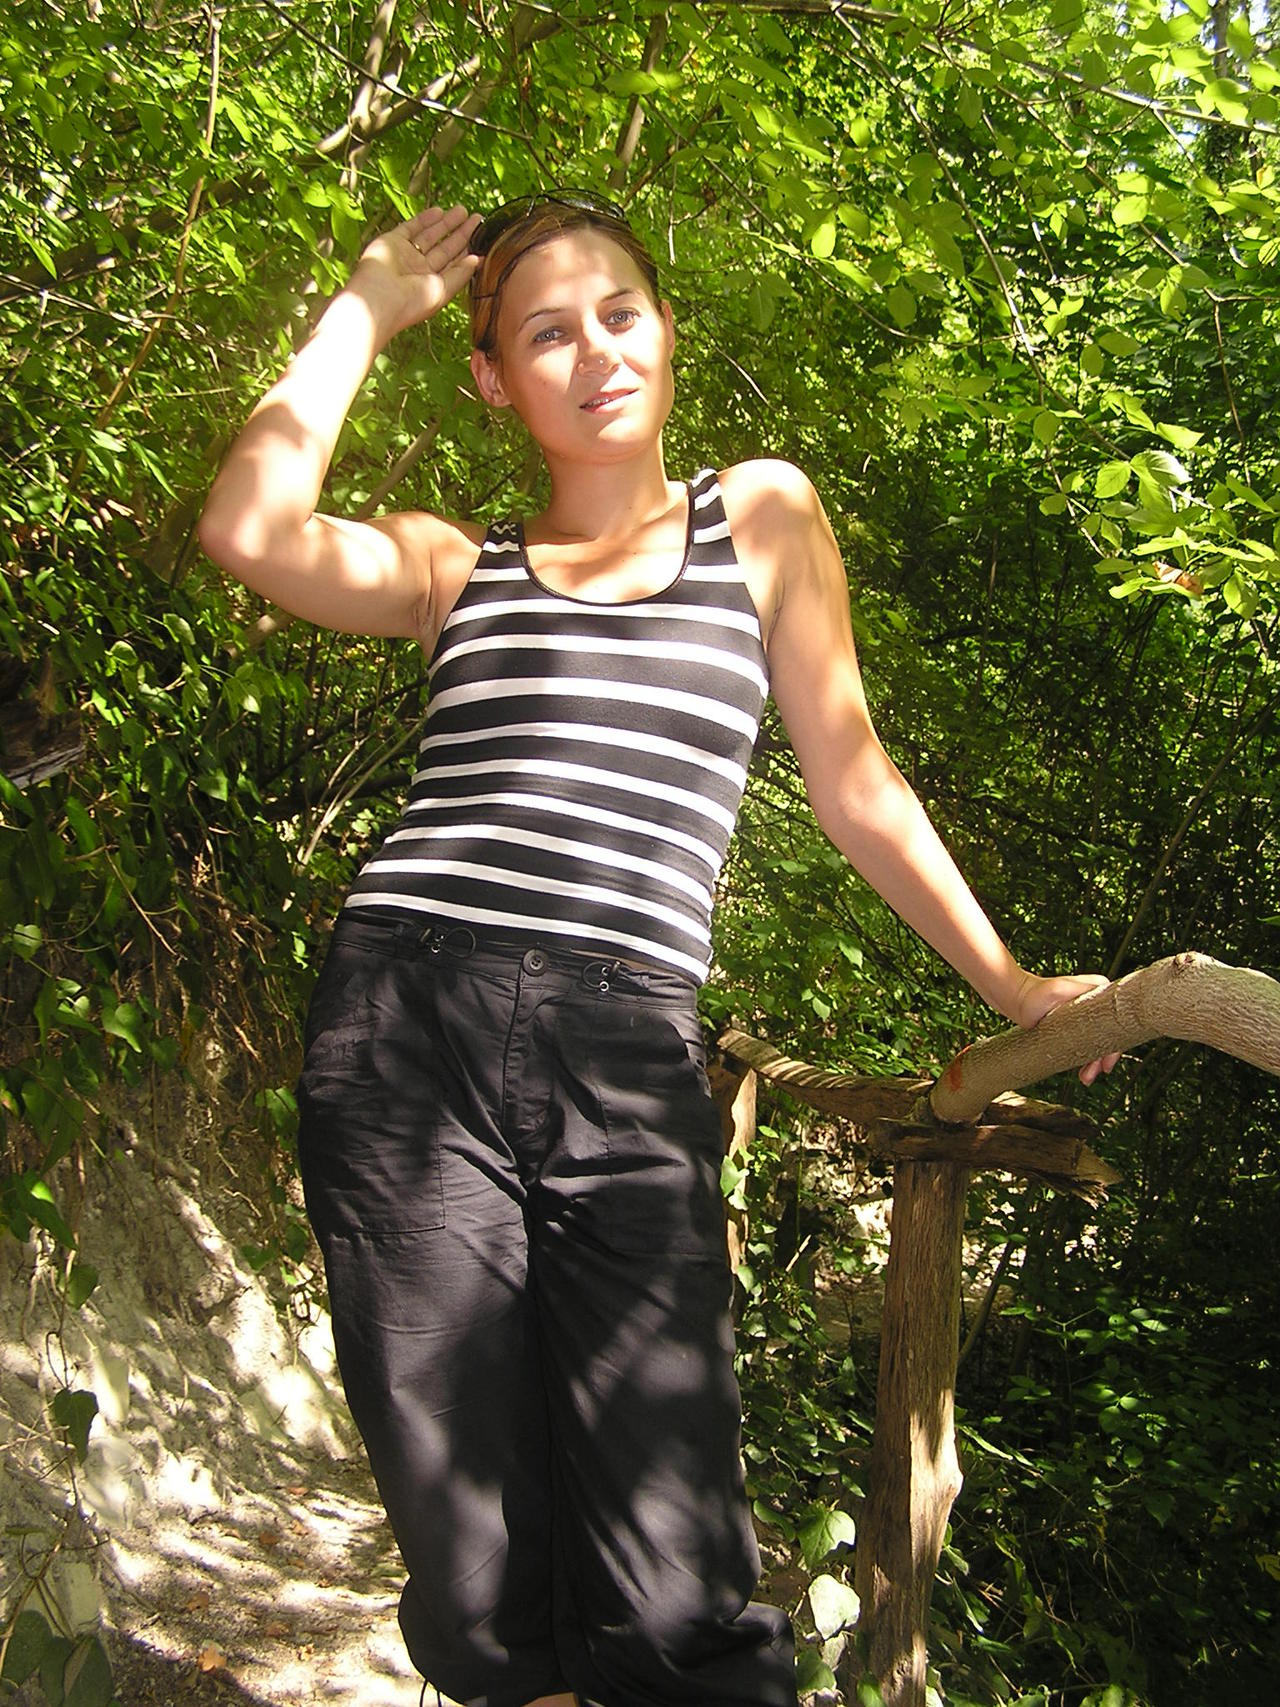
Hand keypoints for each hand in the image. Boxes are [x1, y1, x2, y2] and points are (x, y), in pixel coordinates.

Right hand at [349, 204, 481, 339]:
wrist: (377, 299)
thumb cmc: (412, 303)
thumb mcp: (443, 290)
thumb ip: (460, 274)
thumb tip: (477, 259)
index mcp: (432, 285)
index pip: (453, 265)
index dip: (468, 250)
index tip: (483, 238)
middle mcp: (419, 270)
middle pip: (445, 248)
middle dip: (460, 233)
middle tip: (477, 218)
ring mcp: (405, 255)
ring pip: (430, 235)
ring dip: (446, 223)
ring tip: (463, 210)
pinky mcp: (392, 242)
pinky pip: (411, 227)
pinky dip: (424, 219)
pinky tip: (439, 212)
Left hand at [1010, 969, 1121, 1085]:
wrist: (1017, 1000)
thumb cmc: (1033, 994)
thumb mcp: (1055, 991)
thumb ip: (1073, 991)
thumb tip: (1094, 993)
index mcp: (1099, 989)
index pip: (1116, 1022)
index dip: (1114, 1047)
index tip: (1105, 1066)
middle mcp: (1098, 1001)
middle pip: (1110, 1035)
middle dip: (1103, 1059)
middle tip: (1090, 1076)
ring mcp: (1089, 1014)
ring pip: (1100, 1042)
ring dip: (1095, 1062)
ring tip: (1085, 1078)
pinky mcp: (1078, 1024)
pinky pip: (1089, 1044)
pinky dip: (1087, 1059)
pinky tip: (1083, 1071)